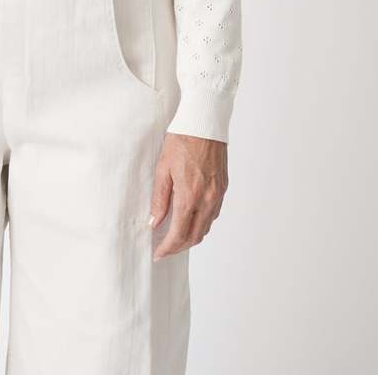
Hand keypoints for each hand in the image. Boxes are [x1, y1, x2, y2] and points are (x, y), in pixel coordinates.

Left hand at [150, 132, 227, 260]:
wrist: (205, 123)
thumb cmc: (182, 141)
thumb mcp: (163, 168)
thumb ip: (160, 198)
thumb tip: (155, 222)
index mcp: (190, 196)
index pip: (179, 233)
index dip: (167, 248)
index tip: (158, 253)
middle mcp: (207, 199)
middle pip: (195, 236)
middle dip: (179, 246)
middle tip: (165, 248)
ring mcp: (218, 195)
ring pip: (206, 227)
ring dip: (191, 236)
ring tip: (175, 235)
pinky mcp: (223, 188)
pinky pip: (213, 214)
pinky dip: (202, 223)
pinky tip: (191, 218)